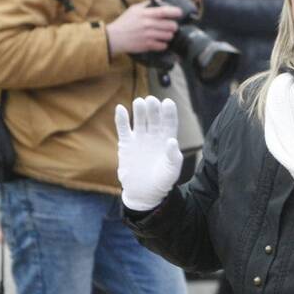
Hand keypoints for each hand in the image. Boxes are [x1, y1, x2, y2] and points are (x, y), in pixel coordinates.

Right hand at [106, 1, 181, 55]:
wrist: (113, 37)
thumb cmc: (124, 23)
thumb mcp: (133, 10)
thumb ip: (147, 4)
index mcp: (145, 14)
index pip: (164, 11)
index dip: (175, 12)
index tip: (180, 13)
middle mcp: (148, 24)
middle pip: (171, 25)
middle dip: (174, 26)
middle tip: (172, 26)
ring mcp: (148, 36)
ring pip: (169, 36)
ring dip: (169, 35)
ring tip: (165, 34)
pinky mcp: (147, 45)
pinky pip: (163, 45)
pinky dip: (163, 44)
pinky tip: (160, 42)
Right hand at [115, 96, 182, 210]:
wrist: (143, 193)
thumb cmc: (162, 182)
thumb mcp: (171, 171)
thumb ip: (173, 156)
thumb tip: (172, 140)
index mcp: (167, 140)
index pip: (169, 123)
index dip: (169, 112)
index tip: (168, 102)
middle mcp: (154, 136)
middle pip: (154, 119)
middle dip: (153, 109)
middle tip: (151, 100)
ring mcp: (140, 138)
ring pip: (139, 120)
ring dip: (139, 111)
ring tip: (139, 102)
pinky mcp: (126, 144)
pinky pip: (124, 128)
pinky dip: (122, 119)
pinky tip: (120, 108)